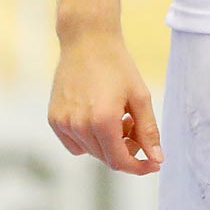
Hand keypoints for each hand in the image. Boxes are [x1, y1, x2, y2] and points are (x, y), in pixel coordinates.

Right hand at [48, 27, 161, 174]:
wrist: (87, 42)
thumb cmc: (118, 67)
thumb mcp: (140, 97)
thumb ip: (148, 131)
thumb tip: (156, 159)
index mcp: (102, 121)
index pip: (119, 161)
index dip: (138, 167)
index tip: (153, 164)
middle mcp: (78, 126)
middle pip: (106, 157)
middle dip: (126, 149)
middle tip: (135, 124)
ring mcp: (62, 124)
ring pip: (91, 151)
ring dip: (108, 142)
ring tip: (118, 115)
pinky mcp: (53, 119)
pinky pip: (74, 143)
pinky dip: (89, 138)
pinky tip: (98, 115)